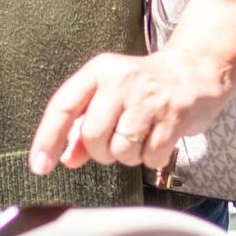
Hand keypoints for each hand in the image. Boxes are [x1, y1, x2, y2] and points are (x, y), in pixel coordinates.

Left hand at [28, 47, 234, 174]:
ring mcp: (150, 98)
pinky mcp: (175, 115)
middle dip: (101, 152)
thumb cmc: (145, 87)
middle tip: (116, 142)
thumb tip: (64, 158)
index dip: (48, 138)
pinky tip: (159, 139)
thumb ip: (83, 126)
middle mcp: (122, 80)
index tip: (39, 166)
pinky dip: (152, 158)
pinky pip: (151, 157)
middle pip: (93, 135)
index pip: (63, 106)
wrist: (196, 70)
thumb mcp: (109, 95)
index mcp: (100, 71)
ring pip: (121, 150)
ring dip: (129, 156)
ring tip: (141, 136)